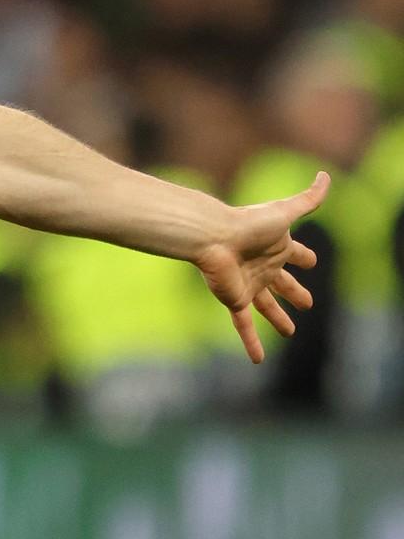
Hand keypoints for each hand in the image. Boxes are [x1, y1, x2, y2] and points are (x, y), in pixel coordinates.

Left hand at [194, 171, 329, 363]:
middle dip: (295, 292)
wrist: (213, 236)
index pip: (295, 254)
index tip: (310, 261)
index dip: (304, 257)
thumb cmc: (248, 223)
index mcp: (275, 247)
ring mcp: (249, 285)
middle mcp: (263, 267)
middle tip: (307, 302)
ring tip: (290, 332)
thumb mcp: (285, 211)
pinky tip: (257, 361)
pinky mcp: (235, 299)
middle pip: (283, 283)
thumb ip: (308, 198)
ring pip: (267, 306)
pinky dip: (251, 343)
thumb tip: (325, 177)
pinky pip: (244, 326)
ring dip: (278, 318)